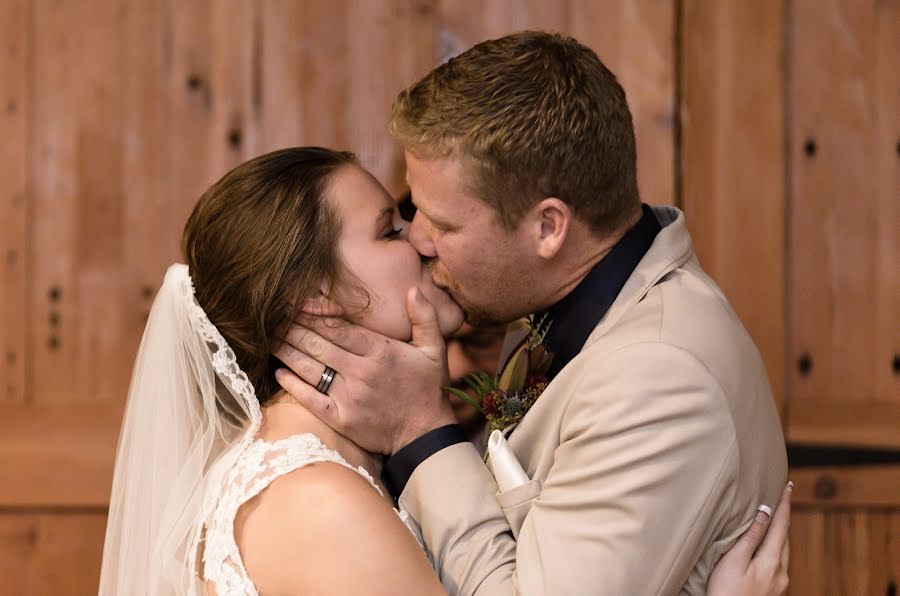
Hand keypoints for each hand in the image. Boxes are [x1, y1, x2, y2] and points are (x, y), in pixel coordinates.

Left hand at [273, 287, 456, 453]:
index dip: (314, 314)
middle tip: (274, 317)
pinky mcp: (341, 419)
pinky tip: (279, 372)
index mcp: (380, 351)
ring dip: (287, 352)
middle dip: (293, 329)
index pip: (338, 327)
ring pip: (310, 368)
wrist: (425, 435)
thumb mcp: (434, 350)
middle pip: (318, 345)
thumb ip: (425, 317)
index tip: (296, 304)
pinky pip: (310, 399)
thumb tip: (413, 289)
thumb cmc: (428, 389)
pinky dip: (293, 385)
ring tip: (270, 338)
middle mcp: (361, 372)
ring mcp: (349, 397)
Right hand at [708, 481, 791, 595]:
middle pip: (786, 537)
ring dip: (782, 531)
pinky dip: (777, 546)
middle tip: (784, 496)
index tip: (788, 486)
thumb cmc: (726, 593)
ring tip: (778, 517)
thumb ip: (750, 537)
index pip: (782, 525)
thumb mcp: (734, 562)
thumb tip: (765, 511)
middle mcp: (781, 571)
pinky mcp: (774, 591)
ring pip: (784, 550)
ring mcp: (779, 583)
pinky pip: (780, 561)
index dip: (784, 504)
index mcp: (772, 561)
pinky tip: (769, 547)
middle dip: (785, 516)